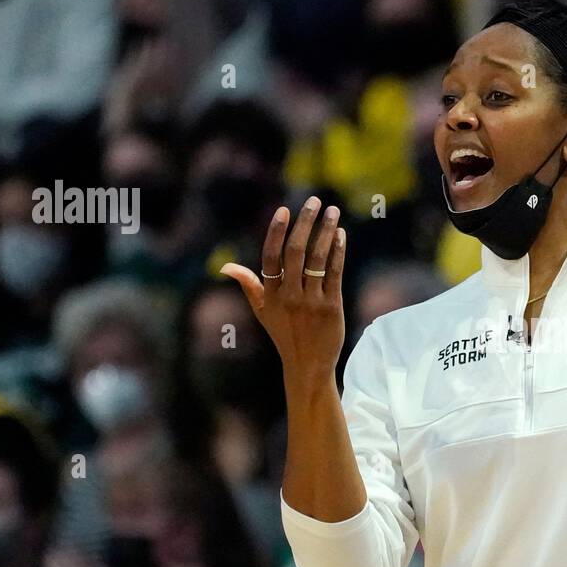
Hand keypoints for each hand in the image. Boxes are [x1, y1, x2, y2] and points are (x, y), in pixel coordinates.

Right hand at [220, 197, 346, 390]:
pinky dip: (338, 252)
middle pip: (295, 252)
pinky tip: (341, 234)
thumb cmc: (284, 334)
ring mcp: (311, 301)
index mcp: (270, 294)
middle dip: (305, 223)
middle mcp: (289, 296)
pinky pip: (335, 273)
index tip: (284, 210)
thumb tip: (225, 267)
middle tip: (313, 201)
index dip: (277, 231)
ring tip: (332, 211)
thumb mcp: (262, 311)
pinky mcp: (331, 306)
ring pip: (317, 259)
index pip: (270, 256)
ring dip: (325, 231)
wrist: (308, 365)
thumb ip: (248, 285)